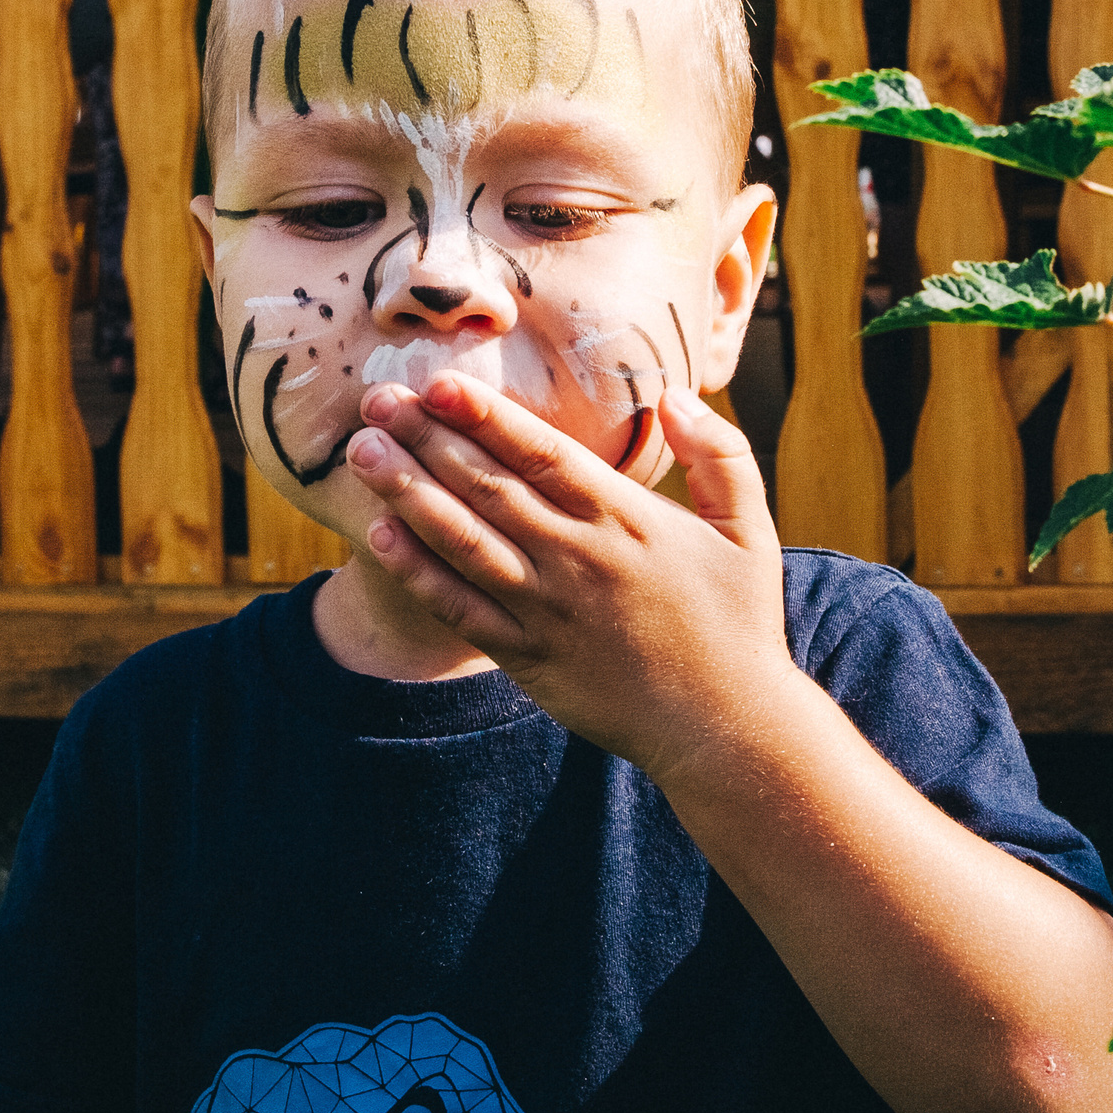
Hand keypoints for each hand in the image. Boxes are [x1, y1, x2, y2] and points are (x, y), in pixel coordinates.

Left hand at [343, 371, 804, 775]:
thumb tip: (675, 395)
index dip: (485, 416)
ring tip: (362, 452)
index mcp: (628, 520)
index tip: (439, 383)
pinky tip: (382, 536)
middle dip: (427, 439)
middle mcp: (579, 559)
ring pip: (464, 542)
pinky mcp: (529, 659)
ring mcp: (549, 611)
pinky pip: (462, 610)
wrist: (727, 729)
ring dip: (408, 493)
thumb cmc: (740, 624)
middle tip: (377, 398)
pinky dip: (419, 573)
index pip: (542, 454)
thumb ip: (719, 454)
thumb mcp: (750, 528)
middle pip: (488, 487)